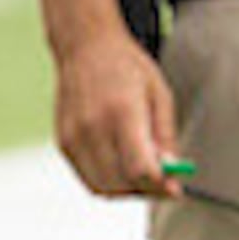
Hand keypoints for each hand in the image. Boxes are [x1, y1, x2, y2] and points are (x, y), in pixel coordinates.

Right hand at [52, 30, 182, 200]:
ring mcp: (74, 137)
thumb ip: (165, 136)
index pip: (140, 168)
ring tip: (144, 175)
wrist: (86, 48)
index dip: (160, 186)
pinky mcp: (64, 143)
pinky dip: (109, 184)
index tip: (175, 190)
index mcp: (121, 112)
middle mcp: (92, 127)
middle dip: (148, 190)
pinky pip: (89, 179)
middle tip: (164, 184)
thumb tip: (171, 173)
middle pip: (122, 183)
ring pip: (104, 188)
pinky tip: (123, 169)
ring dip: (128, 191)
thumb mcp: (160, 95)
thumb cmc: (127, 68)